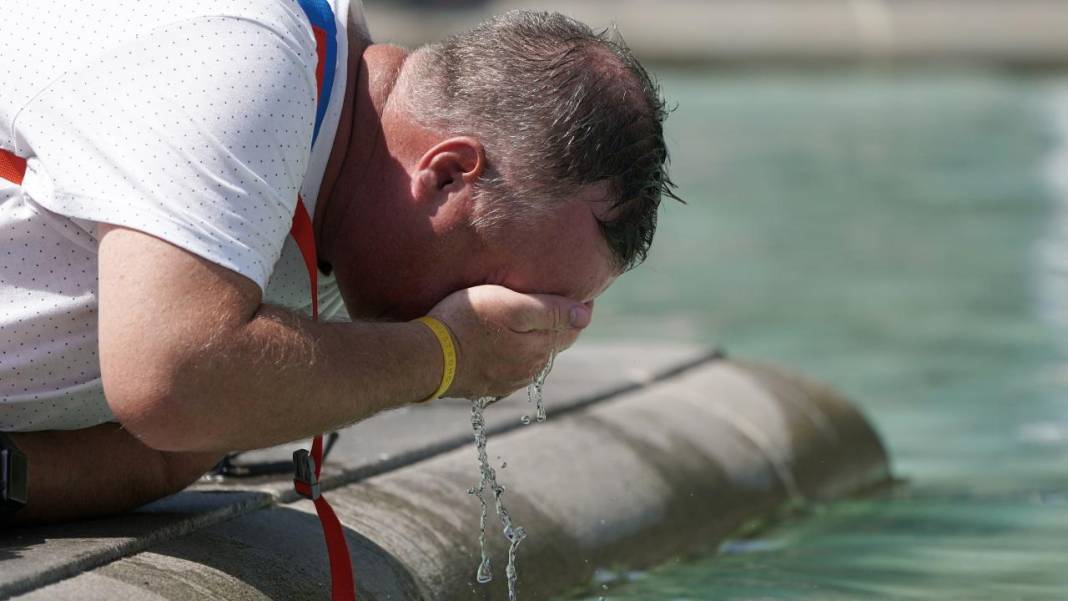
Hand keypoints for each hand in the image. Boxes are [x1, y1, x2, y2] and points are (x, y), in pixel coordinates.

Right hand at [427, 285, 591, 398]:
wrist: (425, 357)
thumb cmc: (466, 322)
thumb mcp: (511, 306)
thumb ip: (550, 310)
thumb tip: (585, 315)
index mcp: (540, 349)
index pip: (573, 328)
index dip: (578, 307)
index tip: (579, 288)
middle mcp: (529, 370)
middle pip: (553, 342)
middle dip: (557, 322)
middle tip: (552, 296)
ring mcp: (507, 381)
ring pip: (531, 355)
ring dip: (534, 337)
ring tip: (525, 315)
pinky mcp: (486, 385)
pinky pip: (509, 366)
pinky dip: (513, 351)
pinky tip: (502, 339)